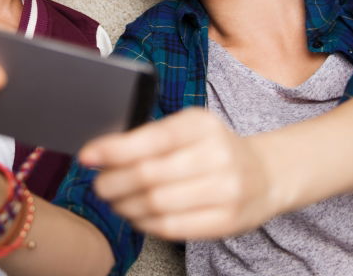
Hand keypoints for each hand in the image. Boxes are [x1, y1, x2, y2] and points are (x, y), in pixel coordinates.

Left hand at [78, 108, 281, 240]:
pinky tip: (137, 216)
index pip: (151, 138)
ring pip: (157, 204)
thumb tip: (102, 151)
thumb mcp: (189, 129)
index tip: (87, 156)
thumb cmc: (214, 149)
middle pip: (149, 175)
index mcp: (202, 125)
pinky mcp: (226, 221)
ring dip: (125, 206)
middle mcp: (217, 155)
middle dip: (113, 182)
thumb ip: (151, 137)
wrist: (265, 174)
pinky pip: (171, 227)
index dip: (114, 149)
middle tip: (99, 184)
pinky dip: (144, 223)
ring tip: (116, 201)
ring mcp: (226, 190)